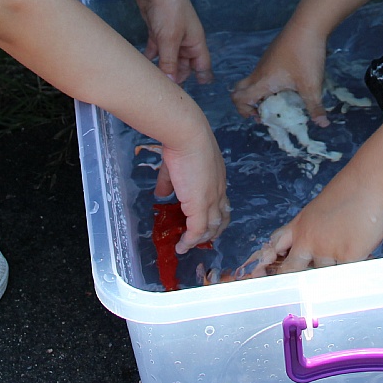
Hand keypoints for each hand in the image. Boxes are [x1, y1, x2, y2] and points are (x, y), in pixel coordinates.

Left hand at [136, 0, 212, 84]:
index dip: (200, 78)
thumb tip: (170, 83)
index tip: (192, 92)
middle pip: (184, 64)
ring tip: (154, 82)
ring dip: (163, 67)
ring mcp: (171, 36)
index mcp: (195, 42)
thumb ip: (169, 62)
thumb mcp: (170, 39)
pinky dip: (152, 57)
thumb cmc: (169, 11)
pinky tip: (144, 66)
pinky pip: (157, 49)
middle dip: (176, 76)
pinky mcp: (158, 31)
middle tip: (165, 90)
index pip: (202, 65)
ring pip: (169, 57)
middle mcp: (186, 40)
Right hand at [157, 126, 230, 253]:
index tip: (207, 222)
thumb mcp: (175, 164)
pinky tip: (182, 247)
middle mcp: (219, 191)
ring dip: (201, 238)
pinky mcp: (200, 206)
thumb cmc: (182, 142)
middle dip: (213, 231)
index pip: (221, 202)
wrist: (187, 135)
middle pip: (221, 218)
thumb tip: (161, 194)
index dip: (215, 214)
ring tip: (190, 245)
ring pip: (211, 227)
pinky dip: (190, 241)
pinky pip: (196, 231)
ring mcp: (211, 200)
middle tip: (202, 239)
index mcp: (217, 178)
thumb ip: (169, 181)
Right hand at [230, 22, 328, 125]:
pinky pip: (263, 73)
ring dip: (261, 93)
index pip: (238, 98)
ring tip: (282, 99)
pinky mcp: (273, 55)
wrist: (308, 24)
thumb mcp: (312, 84)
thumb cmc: (305, 55)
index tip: (262, 116)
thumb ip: (315, 106)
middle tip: (266, 109)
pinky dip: (269, 83)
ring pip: (253, 81)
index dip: (244, 111)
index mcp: (263, 81)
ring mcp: (265, 62)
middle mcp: (259, 72)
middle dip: (248, 103)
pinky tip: (290, 83)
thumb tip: (323, 124)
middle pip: (240, 89)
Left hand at [242, 172, 382, 273]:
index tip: (270, 275)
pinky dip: (354, 270)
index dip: (274, 265)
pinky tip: (363, 255)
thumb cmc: (351, 190)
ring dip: (336, 271)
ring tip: (350, 252)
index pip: (277, 250)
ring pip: (326, 275)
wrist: (370, 180)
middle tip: (307, 285)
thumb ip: (314, 229)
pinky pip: (348, 274)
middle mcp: (308, 240)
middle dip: (299, 280)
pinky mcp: (348, 256)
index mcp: (299, 226)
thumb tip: (313, 251)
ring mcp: (327, 250)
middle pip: (293, 271)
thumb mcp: (320, 208)